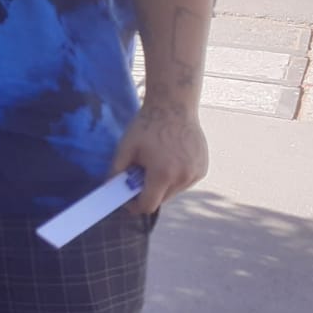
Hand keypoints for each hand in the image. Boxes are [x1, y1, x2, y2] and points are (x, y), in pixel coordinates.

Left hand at [110, 99, 207, 214]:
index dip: (135, 206)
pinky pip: (185, 182)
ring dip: (163, 185)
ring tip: (156, 163)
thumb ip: (116, 170)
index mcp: (163, 174)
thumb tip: (110, 188)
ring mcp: (195, 174)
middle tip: (139, 176)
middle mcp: (183, 178)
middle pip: (162, 199)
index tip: (128, 200)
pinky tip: (170, 159)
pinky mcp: (203, 169)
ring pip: (174, 192)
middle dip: (148, 192)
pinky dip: (175, 177)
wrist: (173, 106)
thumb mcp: (126, 147)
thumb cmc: (147, 125)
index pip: (149, 205)